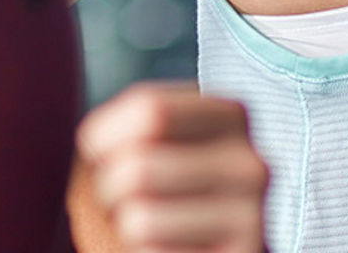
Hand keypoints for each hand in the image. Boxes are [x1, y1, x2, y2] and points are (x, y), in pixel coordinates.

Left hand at [77, 83, 268, 252]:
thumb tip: (97, 138)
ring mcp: (250, 218)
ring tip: (147, 226)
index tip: (102, 151)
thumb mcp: (160, 144)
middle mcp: (250, 163)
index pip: (151, 108)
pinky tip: (169, 248)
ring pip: (139, 217)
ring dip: (124, 227)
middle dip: (109, 188)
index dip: (105, 134)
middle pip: (139, 165)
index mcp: (232, 117)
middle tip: (124, 199)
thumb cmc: (172, 195)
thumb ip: (136, 127)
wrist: (213, 249)